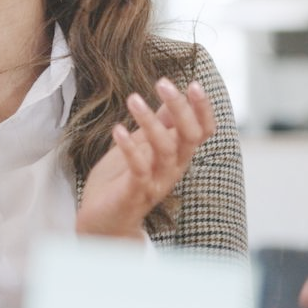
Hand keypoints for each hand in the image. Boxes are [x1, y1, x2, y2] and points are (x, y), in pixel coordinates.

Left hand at [74, 77, 213, 238]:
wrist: (104, 224)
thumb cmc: (122, 182)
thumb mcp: (143, 146)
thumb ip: (160, 126)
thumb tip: (173, 98)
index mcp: (177, 156)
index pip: (203, 132)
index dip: (202, 109)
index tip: (194, 84)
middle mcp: (172, 169)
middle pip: (189, 137)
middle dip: (180, 109)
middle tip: (163, 83)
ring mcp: (155, 182)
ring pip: (165, 150)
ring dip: (149, 122)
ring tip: (133, 99)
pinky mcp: (134, 193)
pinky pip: (138, 170)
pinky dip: (129, 148)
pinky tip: (117, 129)